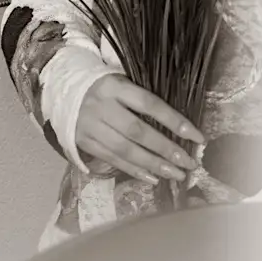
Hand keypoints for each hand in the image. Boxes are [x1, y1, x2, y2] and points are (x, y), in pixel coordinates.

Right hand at [75, 75, 204, 183]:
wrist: (63, 89)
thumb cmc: (103, 86)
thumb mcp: (121, 82)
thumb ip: (142, 100)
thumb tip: (178, 127)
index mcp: (113, 86)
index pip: (149, 104)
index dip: (175, 121)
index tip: (198, 137)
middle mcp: (100, 106)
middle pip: (137, 131)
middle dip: (166, 149)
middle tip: (189, 163)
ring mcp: (89, 125)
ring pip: (125, 149)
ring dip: (154, 164)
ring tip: (176, 174)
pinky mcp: (83, 141)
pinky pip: (111, 159)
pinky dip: (134, 170)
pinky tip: (153, 177)